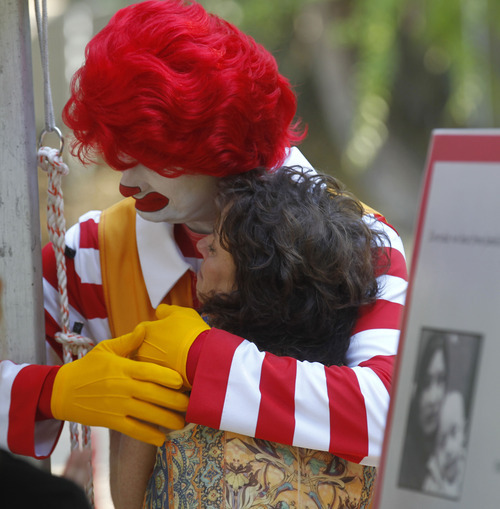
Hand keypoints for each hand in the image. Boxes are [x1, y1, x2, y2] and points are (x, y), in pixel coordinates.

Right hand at [51, 328, 188, 445]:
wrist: (62, 391)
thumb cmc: (87, 367)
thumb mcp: (105, 349)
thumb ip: (128, 341)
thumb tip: (145, 328)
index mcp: (124, 368)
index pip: (149, 372)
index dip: (167, 377)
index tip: (181, 381)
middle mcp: (123, 387)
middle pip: (153, 394)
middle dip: (174, 401)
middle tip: (190, 404)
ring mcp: (117, 405)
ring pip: (147, 414)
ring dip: (166, 420)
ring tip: (182, 423)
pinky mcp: (111, 421)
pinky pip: (133, 429)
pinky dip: (148, 435)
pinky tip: (161, 439)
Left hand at [133, 304, 209, 387]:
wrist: (202, 357)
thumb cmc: (191, 333)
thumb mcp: (180, 313)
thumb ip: (166, 311)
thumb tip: (159, 312)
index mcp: (144, 332)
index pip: (142, 329)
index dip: (155, 329)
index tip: (167, 332)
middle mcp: (141, 351)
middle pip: (143, 348)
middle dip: (154, 347)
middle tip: (171, 346)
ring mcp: (148, 369)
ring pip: (149, 364)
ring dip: (159, 361)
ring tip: (177, 360)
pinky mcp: (157, 383)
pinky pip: (158, 378)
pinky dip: (165, 375)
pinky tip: (179, 371)